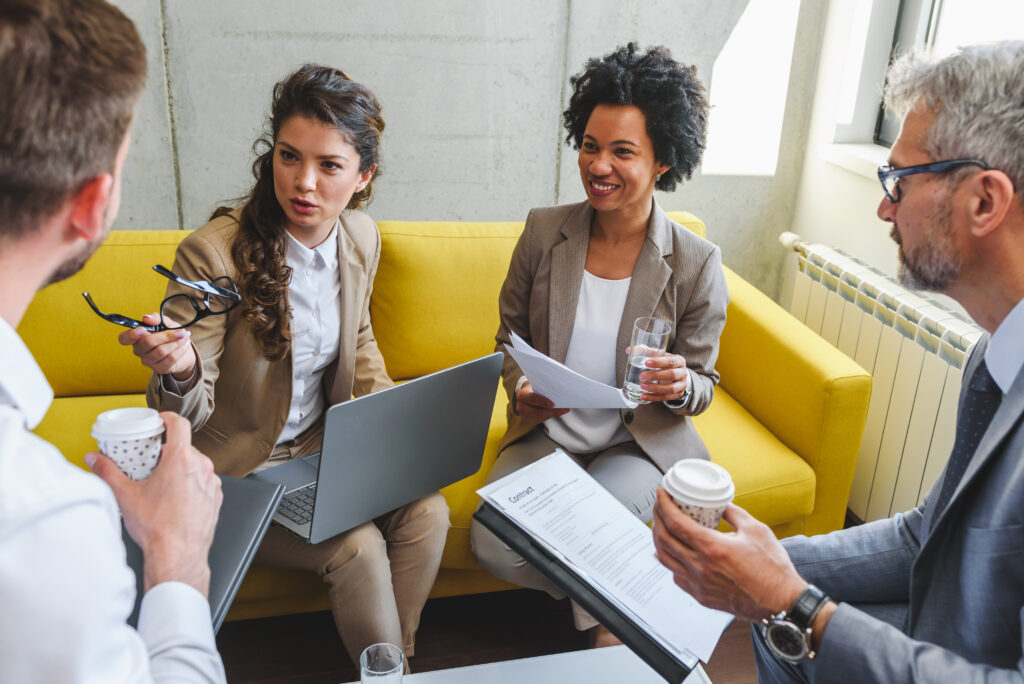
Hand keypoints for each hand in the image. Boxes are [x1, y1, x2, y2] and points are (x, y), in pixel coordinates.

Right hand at [85, 412, 221, 596]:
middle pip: (185, 447)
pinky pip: (203, 481)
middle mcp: (201, 468)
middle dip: (168, 450)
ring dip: (180, 468)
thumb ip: (107, 472)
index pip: (180, 424)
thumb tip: (94, 459)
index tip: (160, 420)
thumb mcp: (126, 496)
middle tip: (151, 460)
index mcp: (181, 460)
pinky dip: (191, 483)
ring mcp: (211, 483)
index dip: (168, 418)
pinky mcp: (216, 498)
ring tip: (162, 482)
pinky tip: (176, 497)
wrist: (178, 556)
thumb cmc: (157, 528)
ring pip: (196, 465)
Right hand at [118, 313, 196, 379]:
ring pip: (161, 351)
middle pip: (148, 343)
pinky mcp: (160, 369)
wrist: (184, 347)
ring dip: (176, 342)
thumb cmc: (170, 333)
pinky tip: (184, 346)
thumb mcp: (165, 322)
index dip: (131, 335)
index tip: (143, 329)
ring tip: (184, 337)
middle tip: (181, 331)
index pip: (124, 338)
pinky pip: (170, 358)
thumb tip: (146, 318)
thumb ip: (156, 318)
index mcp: (136, 337)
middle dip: (167, 335)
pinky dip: (180, 350)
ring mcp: (148, 361)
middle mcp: (139, 350)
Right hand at [516, 380, 569, 424]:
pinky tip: (558, 412)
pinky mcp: (528, 420)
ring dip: (553, 414)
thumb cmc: (534, 387)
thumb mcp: (537, 384)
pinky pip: (540, 420)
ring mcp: (524, 415)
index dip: (542, 402)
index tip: (553, 404)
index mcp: (522, 395)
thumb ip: (545, 387)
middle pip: (537, 412)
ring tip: (564, 410)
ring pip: (540, 417)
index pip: (532, 398)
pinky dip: (550, 416)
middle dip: (552, 411)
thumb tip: (560, 389)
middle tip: (564, 408)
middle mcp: (520, 406)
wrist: (526, 392)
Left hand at [633, 350, 688, 401]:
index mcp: (679, 360)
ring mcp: (681, 385)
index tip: (646, 362)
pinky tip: (644, 396)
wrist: (678, 375)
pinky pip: (666, 398)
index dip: (659, 362)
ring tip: (642, 386)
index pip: (670, 361)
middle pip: (672, 374)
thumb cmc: (666, 363)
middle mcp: (682, 373)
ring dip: (655, 388)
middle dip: (656, 375)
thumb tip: (629, 350)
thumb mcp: (659, 356)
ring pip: (671, 388)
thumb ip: (645, 351)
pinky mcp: (677, 395)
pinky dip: (654, 397)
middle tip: (642, 376)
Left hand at [652, 488, 805, 621]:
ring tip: (660, 527)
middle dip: (657, 519)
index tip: (660, 494)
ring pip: (665, 560)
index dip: (663, 505)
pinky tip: (670, 554)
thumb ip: (734, 513)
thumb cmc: (773, 570)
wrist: (780, 603)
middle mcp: (701, 567)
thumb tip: (720, 504)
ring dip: (658, 540)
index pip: (675, 523)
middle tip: (659, 507)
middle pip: (664, 540)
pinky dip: (669, 561)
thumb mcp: (756, 530)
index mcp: (713, 548)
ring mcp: (699, 584)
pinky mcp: (702, 597)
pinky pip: (676, 576)